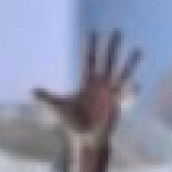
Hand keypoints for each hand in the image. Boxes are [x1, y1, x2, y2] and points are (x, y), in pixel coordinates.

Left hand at [34, 30, 142, 148]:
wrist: (85, 139)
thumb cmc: (72, 123)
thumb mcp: (58, 108)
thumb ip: (47, 98)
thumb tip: (32, 90)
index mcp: (87, 82)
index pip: (89, 60)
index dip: (90, 47)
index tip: (92, 32)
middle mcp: (100, 85)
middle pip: (107, 61)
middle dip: (111, 47)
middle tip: (117, 31)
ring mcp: (110, 93)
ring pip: (121, 73)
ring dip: (129, 62)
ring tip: (138, 49)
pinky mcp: (116, 104)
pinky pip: (125, 94)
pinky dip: (131, 88)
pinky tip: (138, 82)